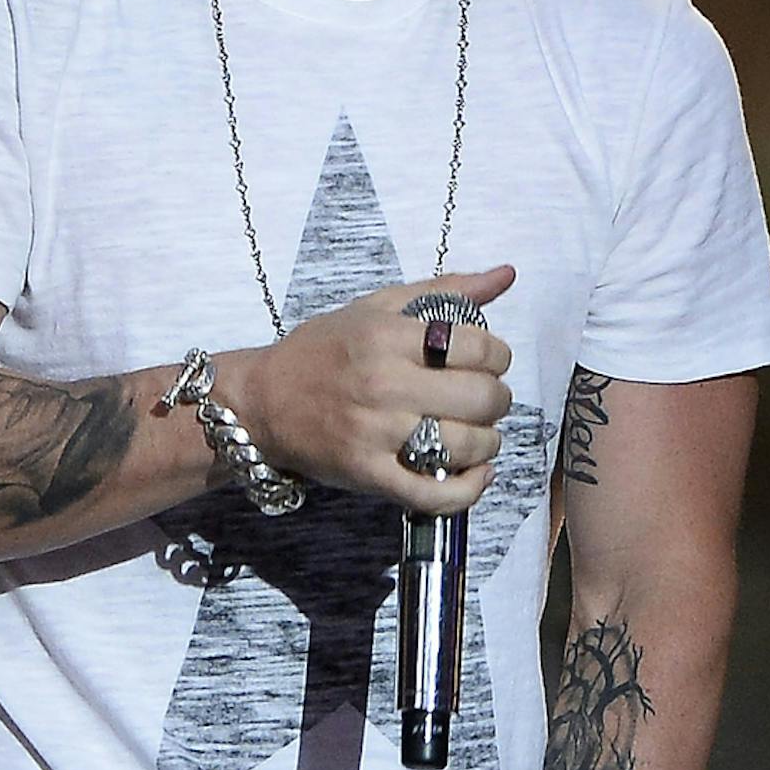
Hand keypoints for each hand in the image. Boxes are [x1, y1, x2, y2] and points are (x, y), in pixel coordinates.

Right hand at [223, 263, 515, 514]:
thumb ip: (442, 291)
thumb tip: (506, 275)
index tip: (489, 361)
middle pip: (480, 397)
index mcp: (384, 336)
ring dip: (488, 442)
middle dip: (496, 398)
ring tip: (477, 432)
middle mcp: (382, 383)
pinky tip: (475, 473)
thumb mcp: (374, 308)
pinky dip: (469, 488)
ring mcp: (376, 433)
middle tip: (484, 397)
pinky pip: (437, 494)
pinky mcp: (370, 474)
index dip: (497, 355)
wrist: (263, 401)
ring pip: (467, 445)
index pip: (475, 346)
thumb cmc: (322, 351)